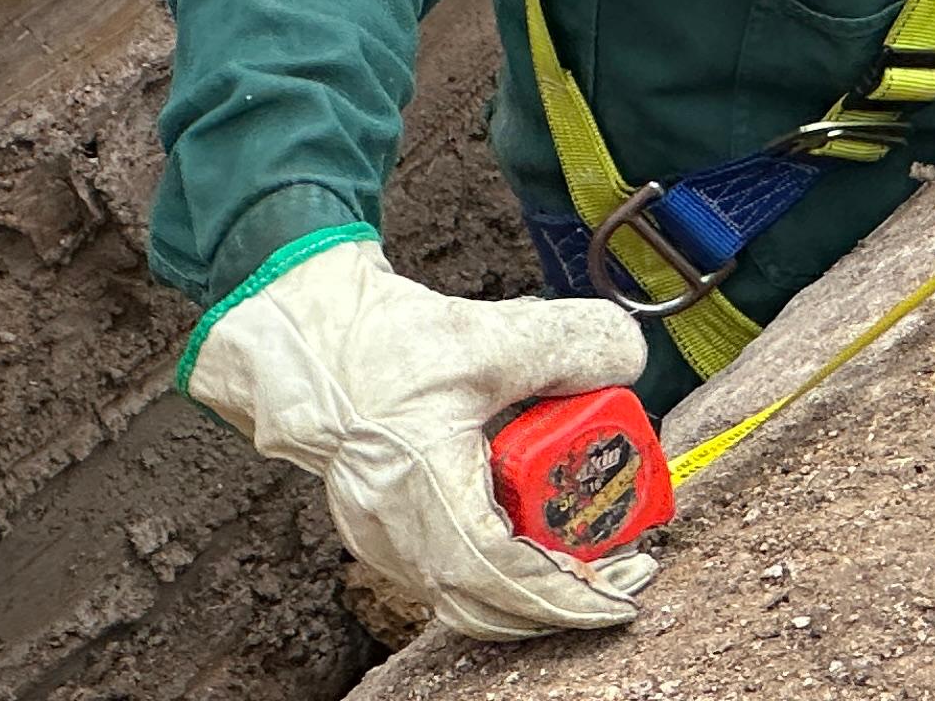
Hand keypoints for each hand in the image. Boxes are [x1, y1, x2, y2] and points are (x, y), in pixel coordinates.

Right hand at [183, 235, 656, 637]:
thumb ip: (572, 342)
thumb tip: (629, 365)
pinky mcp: (388, 535)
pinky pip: (451, 577)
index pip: (495, 571)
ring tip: (597, 561)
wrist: (305, 348)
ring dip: (534, 589)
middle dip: (563, 599)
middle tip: (628, 574)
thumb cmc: (384, 344)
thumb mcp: (492, 332)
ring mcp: (384, 541)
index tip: (623, 592)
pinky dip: (503, 573)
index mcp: (417, 486)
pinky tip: (545, 542)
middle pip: (486, 602)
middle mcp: (393, 532)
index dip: (563, 592)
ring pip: (467, 597)